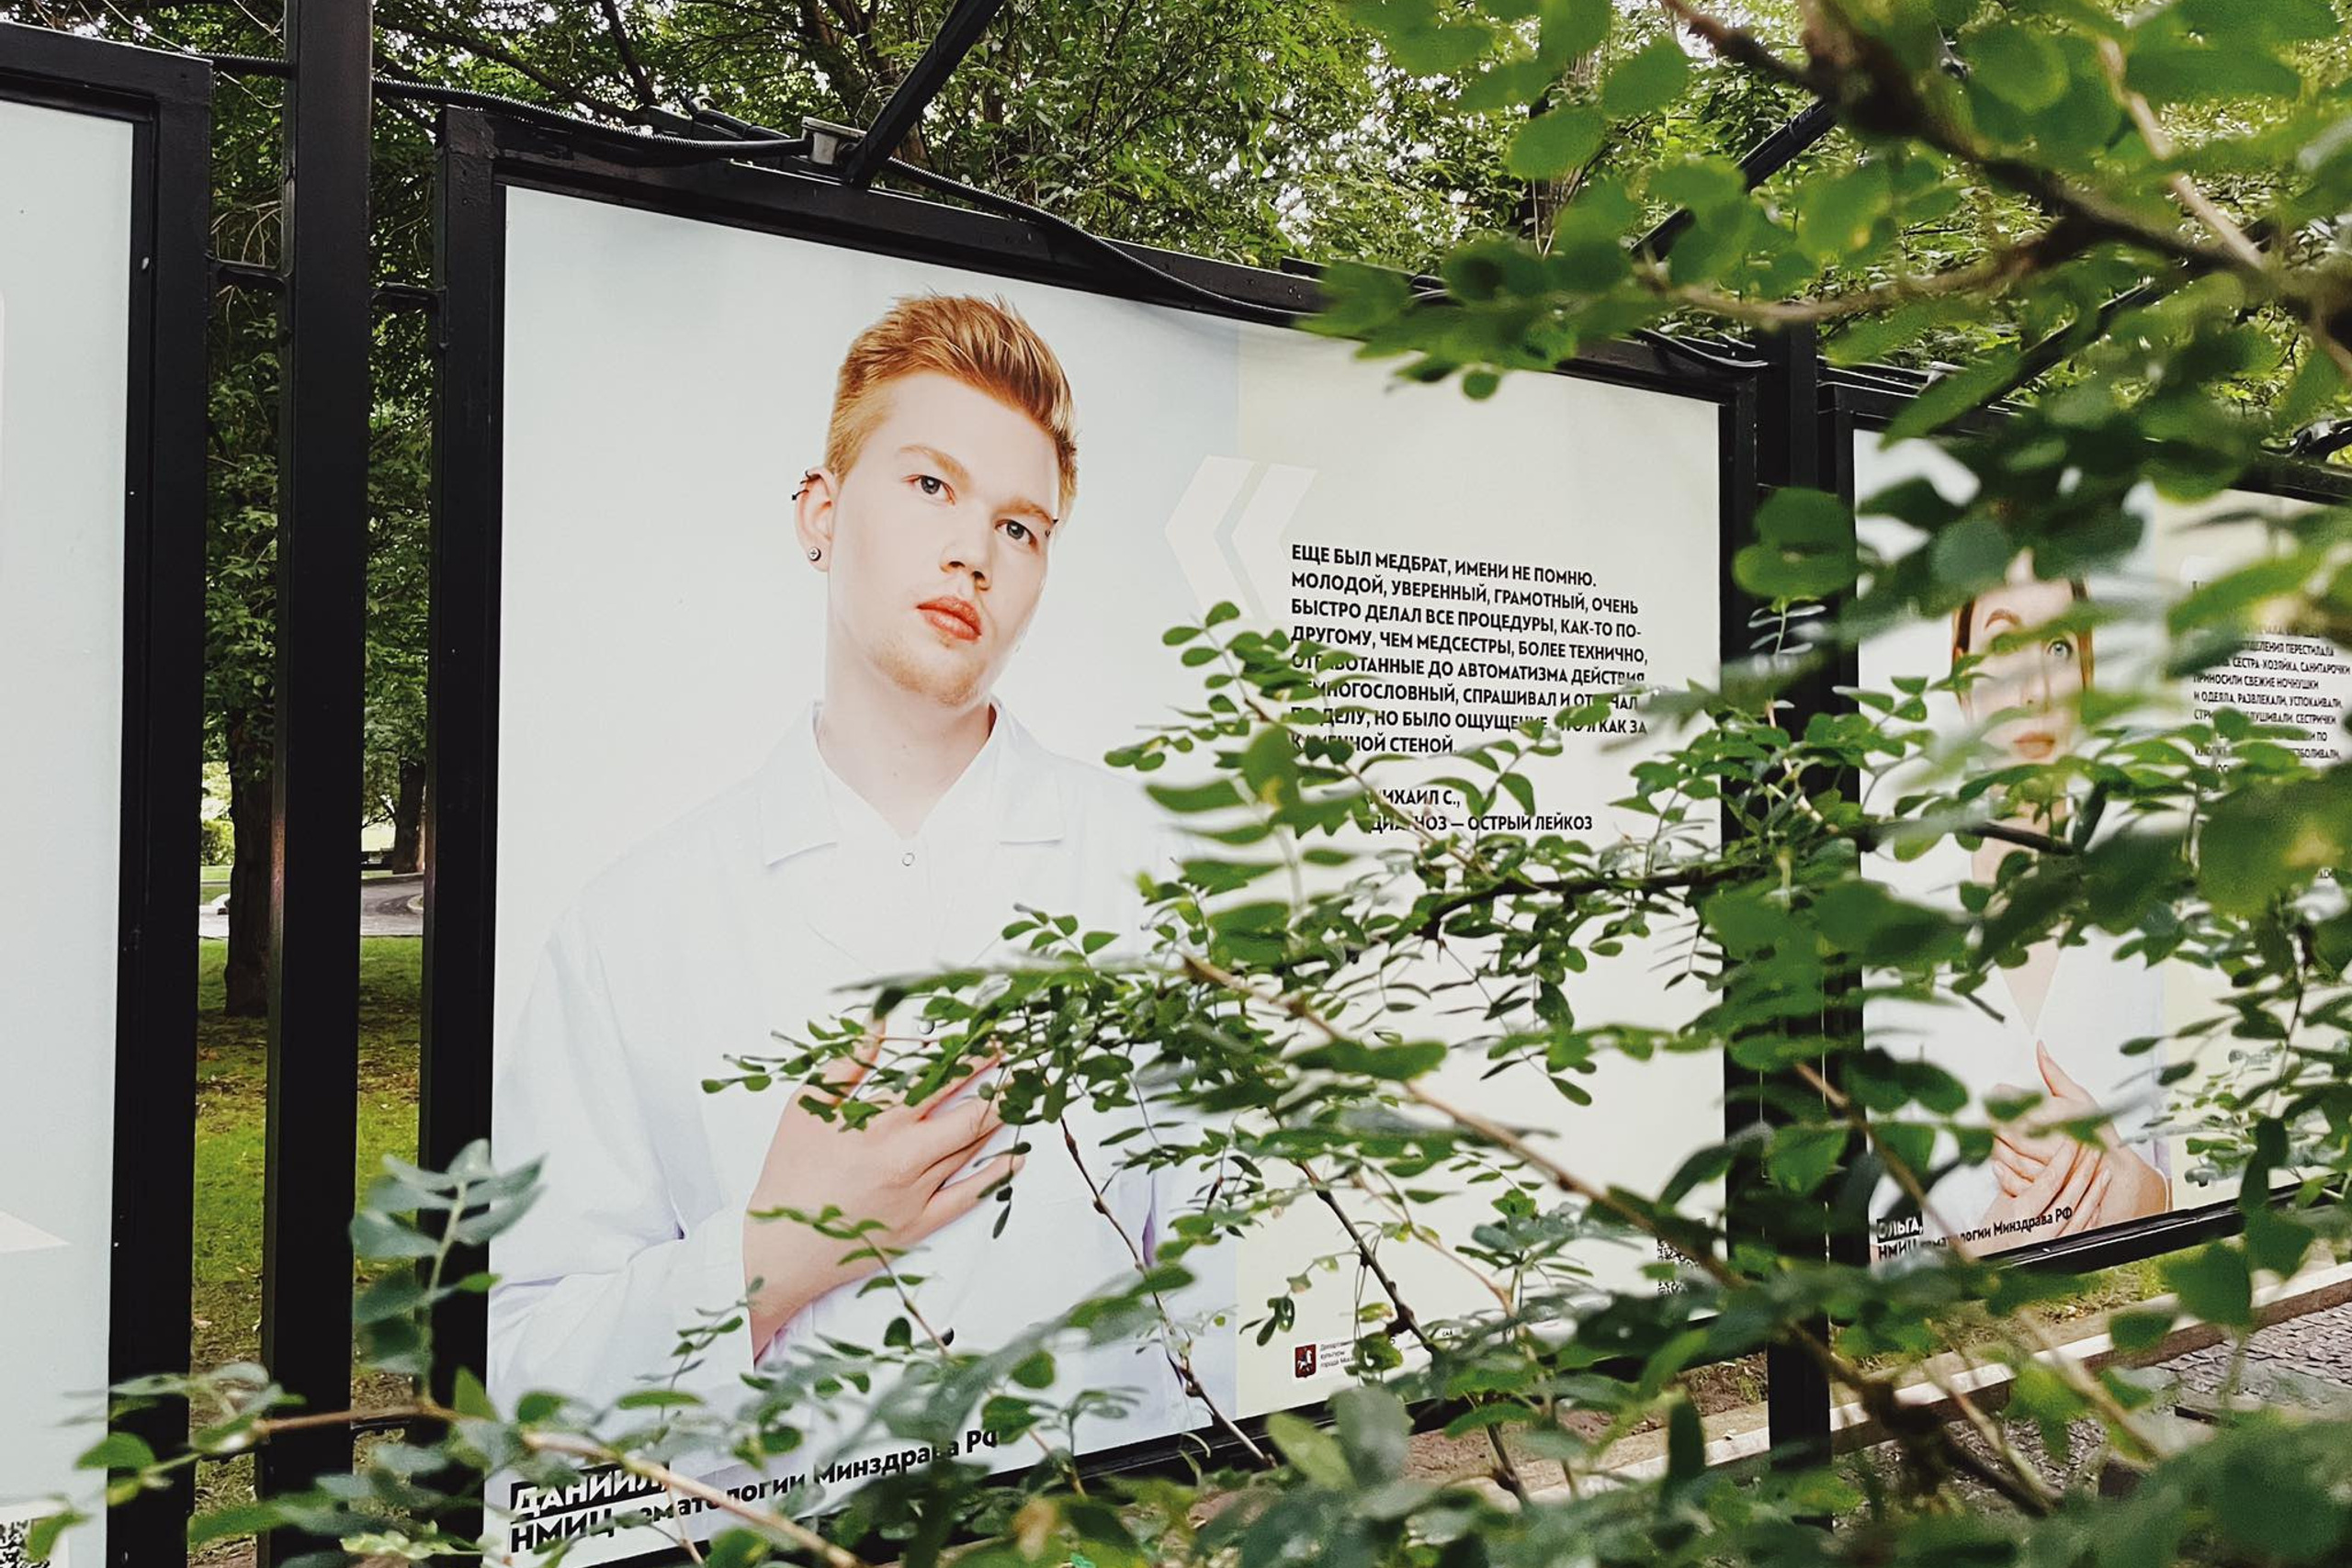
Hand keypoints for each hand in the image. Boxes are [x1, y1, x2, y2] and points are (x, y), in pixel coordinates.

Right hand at [742, 1040, 1016, 1349]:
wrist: (780, 1245)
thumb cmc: (790, 1173)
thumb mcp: (807, 1106)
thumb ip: (847, 1065)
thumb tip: (877, 1025)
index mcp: (878, 1121)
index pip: (939, 1079)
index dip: (971, 1058)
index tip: (993, 1040)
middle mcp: (905, 1154)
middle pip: (968, 1112)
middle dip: (999, 1085)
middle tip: (1021, 1066)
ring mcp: (917, 1191)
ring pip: (971, 1148)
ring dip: (1001, 1120)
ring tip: (1024, 1096)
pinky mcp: (921, 1223)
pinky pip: (970, 1196)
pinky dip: (997, 1174)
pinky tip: (1017, 1156)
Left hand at [1981, 1042, 2164, 1239]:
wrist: (2114, 1170)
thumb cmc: (2096, 1132)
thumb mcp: (2078, 1096)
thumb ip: (2053, 1073)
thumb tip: (2039, 1048)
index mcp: (2051, 1116)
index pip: (2010, 1102)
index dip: (1998, 1096)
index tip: (1995, 1092)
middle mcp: (2045, 1141)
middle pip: (2000, 1127)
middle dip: (1990, 1118)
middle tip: (1985, 1111)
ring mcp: (2041, 1165)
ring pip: (2002, 1151)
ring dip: (1990, 1141)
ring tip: (1989, 1132)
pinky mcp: (2040, 1185)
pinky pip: (2011, 1178)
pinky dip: (1999, 1169)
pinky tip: (1995, 1159)